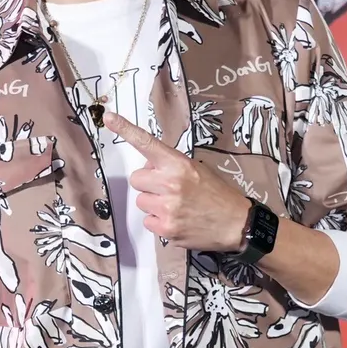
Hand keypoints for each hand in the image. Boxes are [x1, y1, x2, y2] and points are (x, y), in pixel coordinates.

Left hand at [102, 110, 247, 253]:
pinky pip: (148, 221)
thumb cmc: (218, 195)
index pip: (147, 143)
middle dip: (148, 184)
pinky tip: (177, 220)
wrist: (237, 223)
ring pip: (141, 201)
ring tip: (176, 206)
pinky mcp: (166, 229)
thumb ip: (171, 166)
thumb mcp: (198, 169)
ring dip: (154, 203)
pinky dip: (159, 222)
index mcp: (178, 164)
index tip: (109, 118)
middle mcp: (170, 183)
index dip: (126, 129)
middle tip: (167, 189)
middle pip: (136, 179)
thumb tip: (150, 169)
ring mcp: (167, 208)